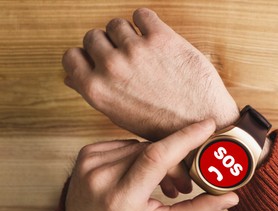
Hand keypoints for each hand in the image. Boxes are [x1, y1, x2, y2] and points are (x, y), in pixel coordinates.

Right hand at [62, 8, 238, 140]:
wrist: (204, 121)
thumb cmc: (164, 126)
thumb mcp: (121, 117)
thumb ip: (95, 94)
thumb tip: (72, 78)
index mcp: (97, 90)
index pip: (71, 57)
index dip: (85, 56)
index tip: (97, 58)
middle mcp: (112, 67)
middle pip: (92, 36)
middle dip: (106, 44)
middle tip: (124, 55)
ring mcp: (136, 50)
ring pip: (116, 24)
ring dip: (127, 33)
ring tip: (142, 48)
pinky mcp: (161, 38)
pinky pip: (142, 14)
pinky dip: (146, 22)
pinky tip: (154, 35)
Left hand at [65, 119, 238, 210]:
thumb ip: (197, 210)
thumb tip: (230, 197)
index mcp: (120, 200)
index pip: (156, 158)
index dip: (184, 138)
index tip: (207, 126)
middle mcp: (101, 177)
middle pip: (153, 152)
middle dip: (174, 162)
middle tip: (183, 184)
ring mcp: (90, 163)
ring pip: (140, 146)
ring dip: (157, 159)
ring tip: (159, 184)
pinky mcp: (87, 153)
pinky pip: (126, 144)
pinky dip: (138, 155)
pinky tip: (138, 173)